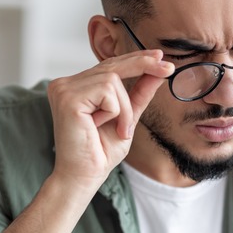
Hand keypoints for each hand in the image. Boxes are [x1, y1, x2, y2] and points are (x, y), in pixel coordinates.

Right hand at [47, 49, 173, 192]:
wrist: (86, 176)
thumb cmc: (101, 151)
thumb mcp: (128, 116)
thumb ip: (139, 92)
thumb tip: (158, 69)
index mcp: (76, 86)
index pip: (109, 64)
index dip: (136, 58)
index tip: (160, 56)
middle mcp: (66, 83)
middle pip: (112, 64)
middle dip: (143, 65)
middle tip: (168, 68)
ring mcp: (63, 88)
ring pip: (113, 79)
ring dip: (124, 108)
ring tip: (117, 128)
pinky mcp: (67, 97)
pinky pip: (107, 91)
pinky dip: (116, 111)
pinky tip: (101, 127)